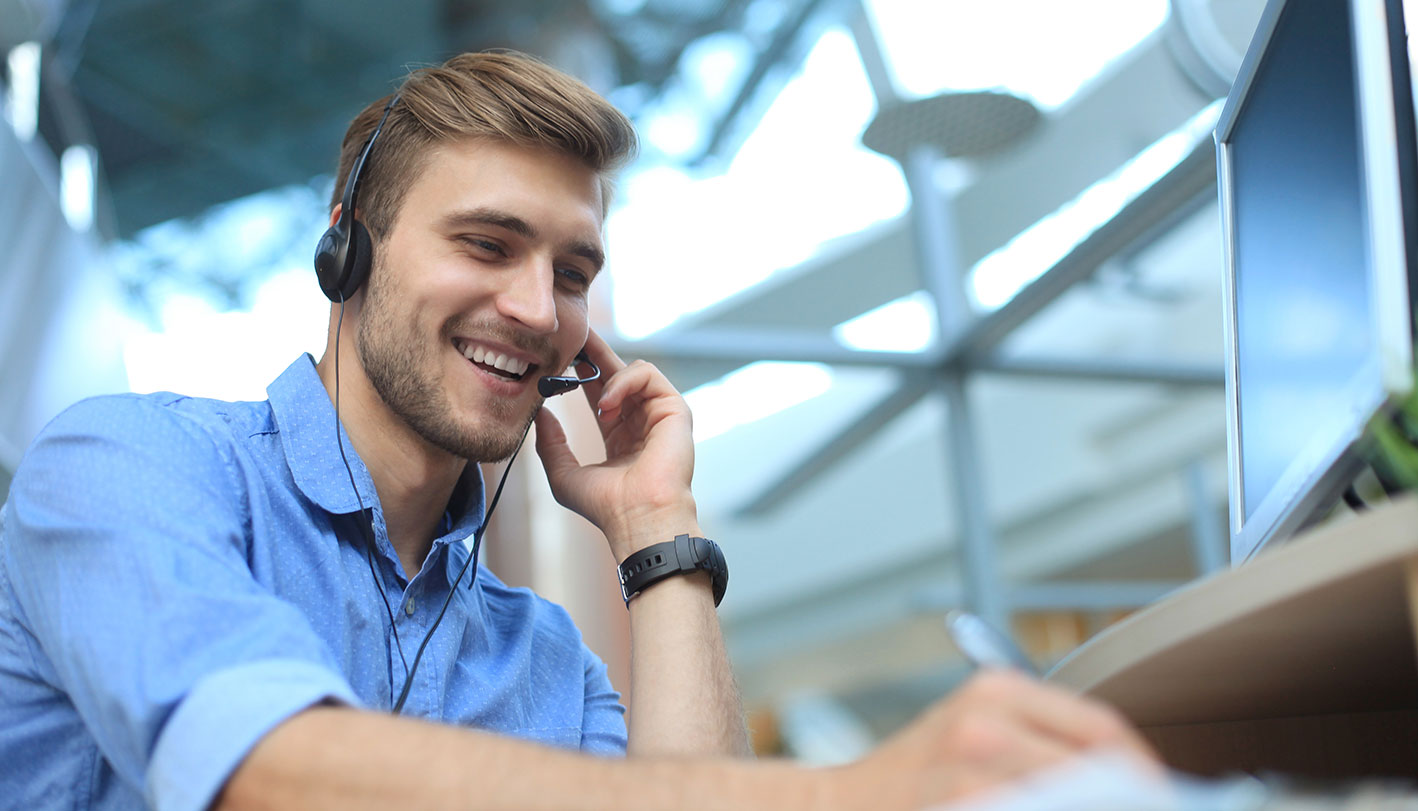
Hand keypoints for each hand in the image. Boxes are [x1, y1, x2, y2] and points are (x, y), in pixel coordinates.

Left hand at [534, 328, 698, 559]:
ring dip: (608, 378)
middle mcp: (641, 420)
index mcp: (620, 434)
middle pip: (617, 371)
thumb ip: (550, 444)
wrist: (637, 517)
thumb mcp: (564, 474)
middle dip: (594, 352)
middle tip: (571, 335)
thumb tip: (539, 413)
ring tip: (597, 404)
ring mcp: (660, 413)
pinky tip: (608, 404)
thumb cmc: (605, 505)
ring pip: (634, 369)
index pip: (599, 391)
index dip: (580, 372)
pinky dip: (624, 382)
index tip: (558, 358)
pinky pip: (647, 374)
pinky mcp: (675, 408)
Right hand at [834, 670, 1159, 809]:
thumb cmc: (911, 781)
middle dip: (1127, 802)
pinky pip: (1028, 810)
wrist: (832, 809)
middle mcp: (984, 722)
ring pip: (1070, 799)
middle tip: (1150, 810)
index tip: (1162, 797)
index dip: (1145, 773)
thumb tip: (1134, 784)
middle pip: (1096, 772)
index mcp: (997, 691)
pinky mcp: (959, 803)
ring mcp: (969, 768)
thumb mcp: (974, 735)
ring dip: (1094, 809)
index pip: (1102, 730)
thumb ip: (1043, 747)